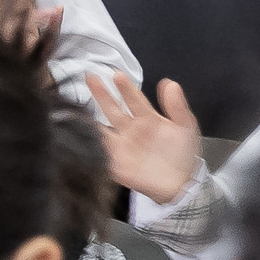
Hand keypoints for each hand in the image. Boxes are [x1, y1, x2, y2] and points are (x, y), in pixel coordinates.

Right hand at [86, 72, 203, 205]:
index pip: (134, 99)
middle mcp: (130, 130)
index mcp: (147, 119)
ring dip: (89, 119)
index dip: (126, 87)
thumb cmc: (183, 154)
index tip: (116, 74)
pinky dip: (88, 146)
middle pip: (113, 109)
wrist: (181, 185)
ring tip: (74, 104)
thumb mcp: (185, 127)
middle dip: (102, 94)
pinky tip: (78, 136)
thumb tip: (169, 82)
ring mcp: (121, 147)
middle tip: (89, 76)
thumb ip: (177, 107)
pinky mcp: (115, 164)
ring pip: (101, 129)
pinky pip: (98, 153)